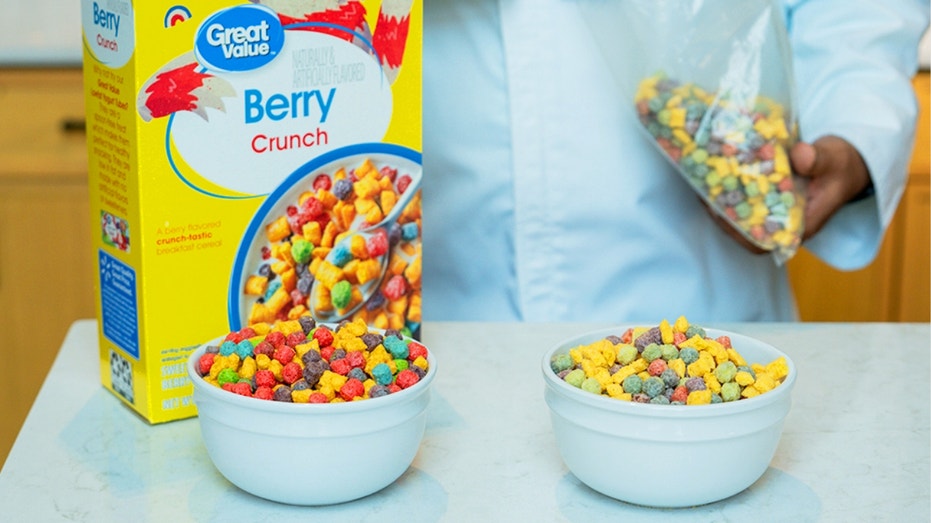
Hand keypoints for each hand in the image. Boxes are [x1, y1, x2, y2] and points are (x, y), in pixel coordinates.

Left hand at [704, 135, 869, 253]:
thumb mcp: (834, 158)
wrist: (846, 160)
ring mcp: (776, 211)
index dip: (742, 235)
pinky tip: (715, 173)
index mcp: (803, 223)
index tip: (722, 217)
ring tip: (702, 184)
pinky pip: (747, 199)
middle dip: (724, 216)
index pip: (767, 242)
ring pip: (744, 215)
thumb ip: (818, 159)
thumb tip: (799, 157)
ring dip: (723, 203)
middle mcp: (785, 222)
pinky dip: (731, 189)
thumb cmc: (842, 164)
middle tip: (705, 196)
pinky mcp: (770, 198)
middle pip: (748, 231)